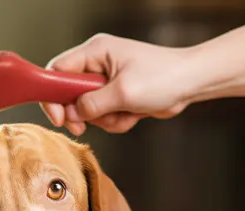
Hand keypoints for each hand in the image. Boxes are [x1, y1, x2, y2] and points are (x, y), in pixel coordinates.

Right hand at [41, 34, 194, 134]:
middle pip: (69, 94)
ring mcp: (106, 81)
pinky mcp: (115, 95)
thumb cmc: (165, 76)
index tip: (59, 116)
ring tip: (126, 113)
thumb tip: (73, 113)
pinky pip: (103, 115)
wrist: (192, 83)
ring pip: (87, 109)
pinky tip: (133, 114)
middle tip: (86, 124)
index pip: (58, 71)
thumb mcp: (124, 92)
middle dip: (81, 113)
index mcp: (96, 51)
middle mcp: (97, 64)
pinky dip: (116, 120)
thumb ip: (93, 104)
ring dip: (104, 119)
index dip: (52, 95)